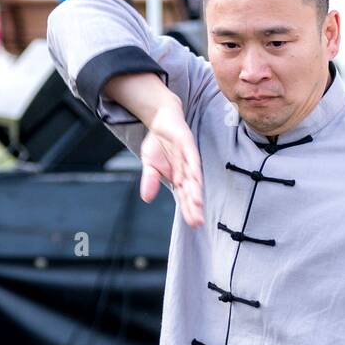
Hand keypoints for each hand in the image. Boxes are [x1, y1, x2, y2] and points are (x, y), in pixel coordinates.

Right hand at [138, 97, 203, 226]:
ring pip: (193, 179)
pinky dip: (194, 170)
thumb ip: (150, 181)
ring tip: (198, 206)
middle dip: (194, 207)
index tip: (192, 224)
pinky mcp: (188, 146)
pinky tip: (196, 182)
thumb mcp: (149, 164)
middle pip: (191, 192)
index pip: (185, 198)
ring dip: (196, 192)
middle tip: (198, 223)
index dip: (189, 210)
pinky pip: (192, 160)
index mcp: (178, 178)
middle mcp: (186, 172)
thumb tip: (146, 199)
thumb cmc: (158, 143)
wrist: (160, 119)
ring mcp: (188, 159)